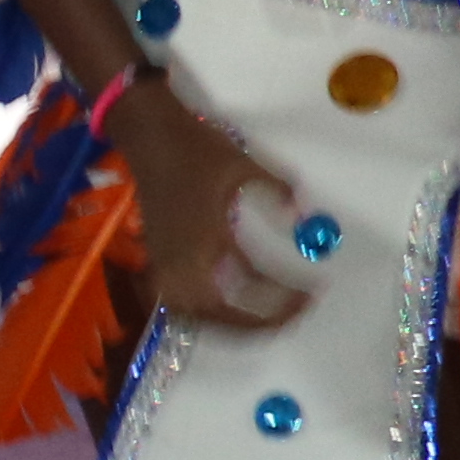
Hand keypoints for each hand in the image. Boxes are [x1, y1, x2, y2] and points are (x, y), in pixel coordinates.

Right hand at [110, 77, 312, 333]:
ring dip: (227, 322)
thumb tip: (300, 215)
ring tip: (260, 319)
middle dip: (255, 323)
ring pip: (195, 313)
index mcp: (204, 241)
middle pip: (216, 315)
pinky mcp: (160, 257)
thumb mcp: (244, 166)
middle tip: (293, 315)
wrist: (148, 135)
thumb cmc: (195, 149)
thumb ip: (276, 192)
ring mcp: (165, 261)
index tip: (312, 294)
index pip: (248, 287)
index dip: (283, 297)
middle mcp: (181, 261)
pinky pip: (184, 297)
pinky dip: (210, 307)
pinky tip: (232, 297)